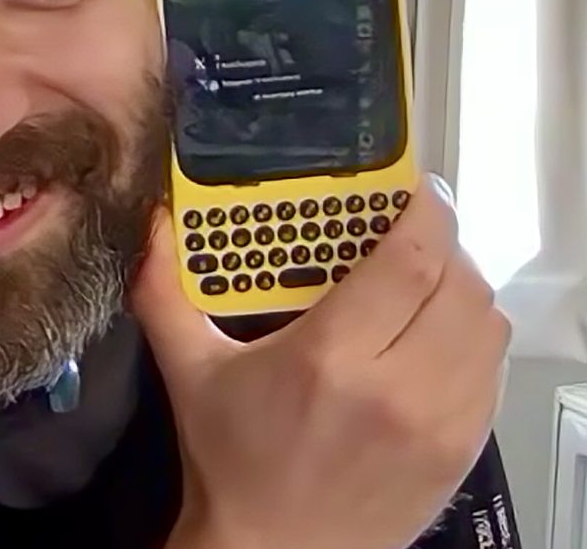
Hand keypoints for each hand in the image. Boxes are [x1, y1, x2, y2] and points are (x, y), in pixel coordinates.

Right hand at [131, 176, 510, 548]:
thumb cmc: (229, 457)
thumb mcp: (188, 370)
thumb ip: (162, 290)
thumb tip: (151, 220)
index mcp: (330, 357)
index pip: (411, 261)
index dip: (427, 211)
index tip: (417, 188)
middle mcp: (398, 388)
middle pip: (460, 283)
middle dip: (445, 242)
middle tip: (413, 231)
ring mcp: (439, 425)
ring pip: (487, 324)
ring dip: (463, 288)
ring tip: (426, 279)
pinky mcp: (462, 453)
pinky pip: (494, 370)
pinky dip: (474, 337)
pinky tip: (437, 334)